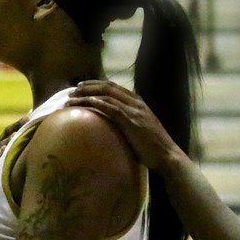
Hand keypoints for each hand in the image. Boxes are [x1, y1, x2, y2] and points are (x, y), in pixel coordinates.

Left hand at [67, 80, 182, 171]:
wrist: (166, 155)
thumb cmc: (151, 146)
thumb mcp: (137, 128)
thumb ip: (125, 121)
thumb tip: (108, 124)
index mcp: (138, 102)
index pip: (114, 87)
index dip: (95, 84)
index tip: (80, 87)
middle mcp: (136, 103)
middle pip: (108, 87)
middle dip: (88, 86)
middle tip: (72, 91)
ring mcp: (135, 111)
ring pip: (107, 95)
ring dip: (87, 95)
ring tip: (72, 98)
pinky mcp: (132, 121)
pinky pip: (113, 108)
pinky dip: (99, 103)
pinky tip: (87, 102)